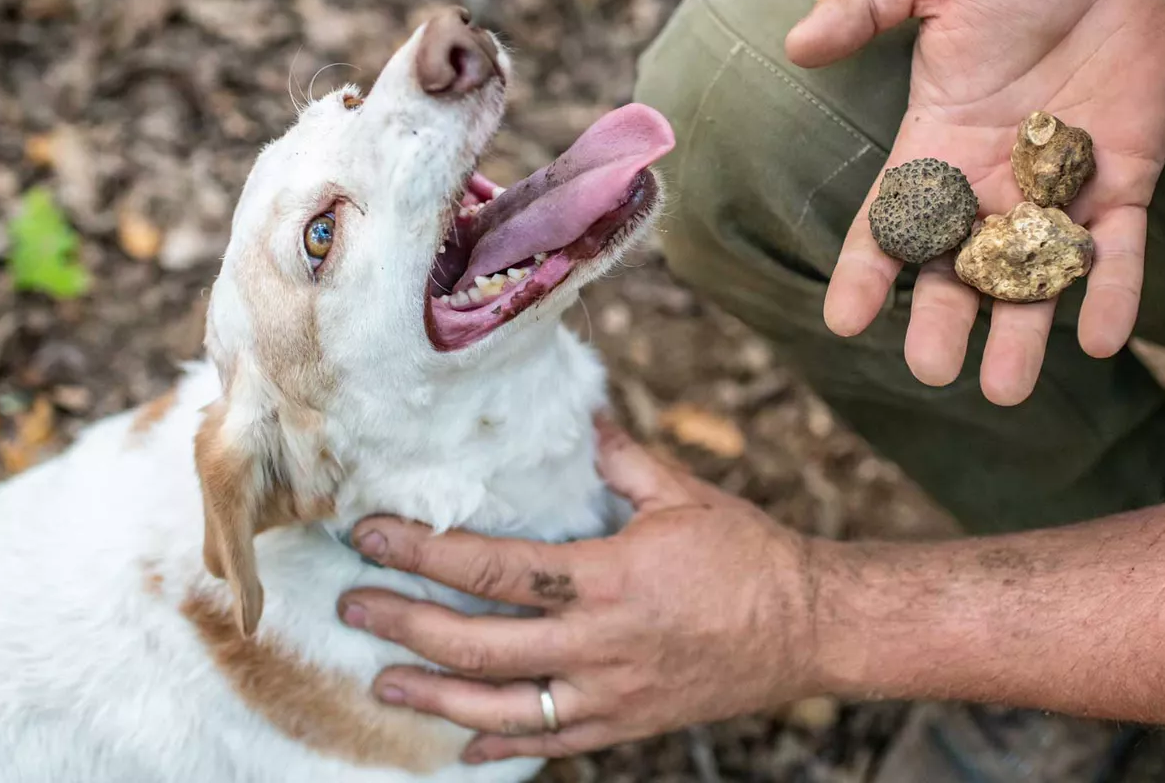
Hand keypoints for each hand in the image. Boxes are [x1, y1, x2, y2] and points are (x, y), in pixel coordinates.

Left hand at [336, 422, 819, 761]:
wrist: (809, 628)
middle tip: (355, 604)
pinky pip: (552, 744)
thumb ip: (619, 458)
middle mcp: (601, 644)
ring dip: (433, 697)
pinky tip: (458, 748)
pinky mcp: (628, 724)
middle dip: (406, 624)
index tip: (372, 536)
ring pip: (502, 708)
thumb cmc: (748, 556)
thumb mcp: (683, 494)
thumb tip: (576, 416)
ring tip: (381, 683)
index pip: (494, 567)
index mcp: (610, 577)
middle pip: (479, 645)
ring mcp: (612, 694)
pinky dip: (498, 748)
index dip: (424, 552)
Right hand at [788, 0, 1164, 401]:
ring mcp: (1059, 189)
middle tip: (931, 370)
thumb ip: (863, 4)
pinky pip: (1119, 251)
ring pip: (1035, 277)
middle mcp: (991, 181)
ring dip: (1022, 332)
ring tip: (1007, 390)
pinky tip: (1103, 338)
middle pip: (959, 267)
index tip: (845, 321)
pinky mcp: (1127, 182)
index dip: (868, 270)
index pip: (893, 219)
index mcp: (937, 142)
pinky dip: (1112, 292)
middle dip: (944, 319)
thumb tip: (796, 43)